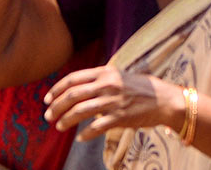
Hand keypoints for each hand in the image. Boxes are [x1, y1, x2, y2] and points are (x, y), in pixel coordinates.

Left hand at [44, 65, 182, 140]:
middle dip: (56, 107)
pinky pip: (96, 127)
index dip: (56, 89)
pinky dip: (85, 133)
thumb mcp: (118, 75)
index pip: (73, 79)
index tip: (47, 99)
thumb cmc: (140, 87)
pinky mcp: (120, 117)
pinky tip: (79, 137)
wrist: (163, 99)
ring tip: (59, 127)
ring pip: (81, 111)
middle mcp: (107, 84)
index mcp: (104, 72)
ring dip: (66, 120)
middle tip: (48, 116)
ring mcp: (113, 101)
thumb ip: (99, 78)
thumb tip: (77, 87)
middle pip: (73, 95)